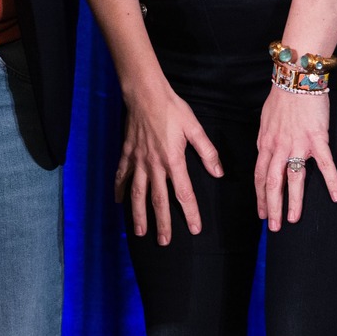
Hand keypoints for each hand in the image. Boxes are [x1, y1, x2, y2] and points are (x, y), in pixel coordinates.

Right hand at [117, 80, 223, 243]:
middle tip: (164, 242)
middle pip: (158, 200)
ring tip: (140, 231)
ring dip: (139, 214)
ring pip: (137, 193)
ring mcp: (138, 160)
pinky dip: (119, 189)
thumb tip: (218, 172)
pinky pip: (122, 174)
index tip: (195, 229)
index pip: (184, 193)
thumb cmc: (172, 109)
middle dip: (162, 223)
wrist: (145, 94)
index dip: (190, 213)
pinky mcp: (127, 153)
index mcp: (173, 160)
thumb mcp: (195, 128)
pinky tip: (118, 202)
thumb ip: (207, 152)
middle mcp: (154, 165)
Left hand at [256, 83, 336, 229]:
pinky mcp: (317, 139)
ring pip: (292, 179)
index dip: (260, 196)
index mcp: (265, 143)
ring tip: (292, 220)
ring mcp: (297, 144)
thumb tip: (266, 154)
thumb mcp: (265, 121)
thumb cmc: (281, 98)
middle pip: (272, 183)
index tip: (260, 213)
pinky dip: (332, 182)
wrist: (296, 78)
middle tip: (272, 227)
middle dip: (270, 207)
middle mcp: (278, 147)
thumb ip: (267, 140)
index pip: (260, 176)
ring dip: (292, 202)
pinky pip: (325, 164)